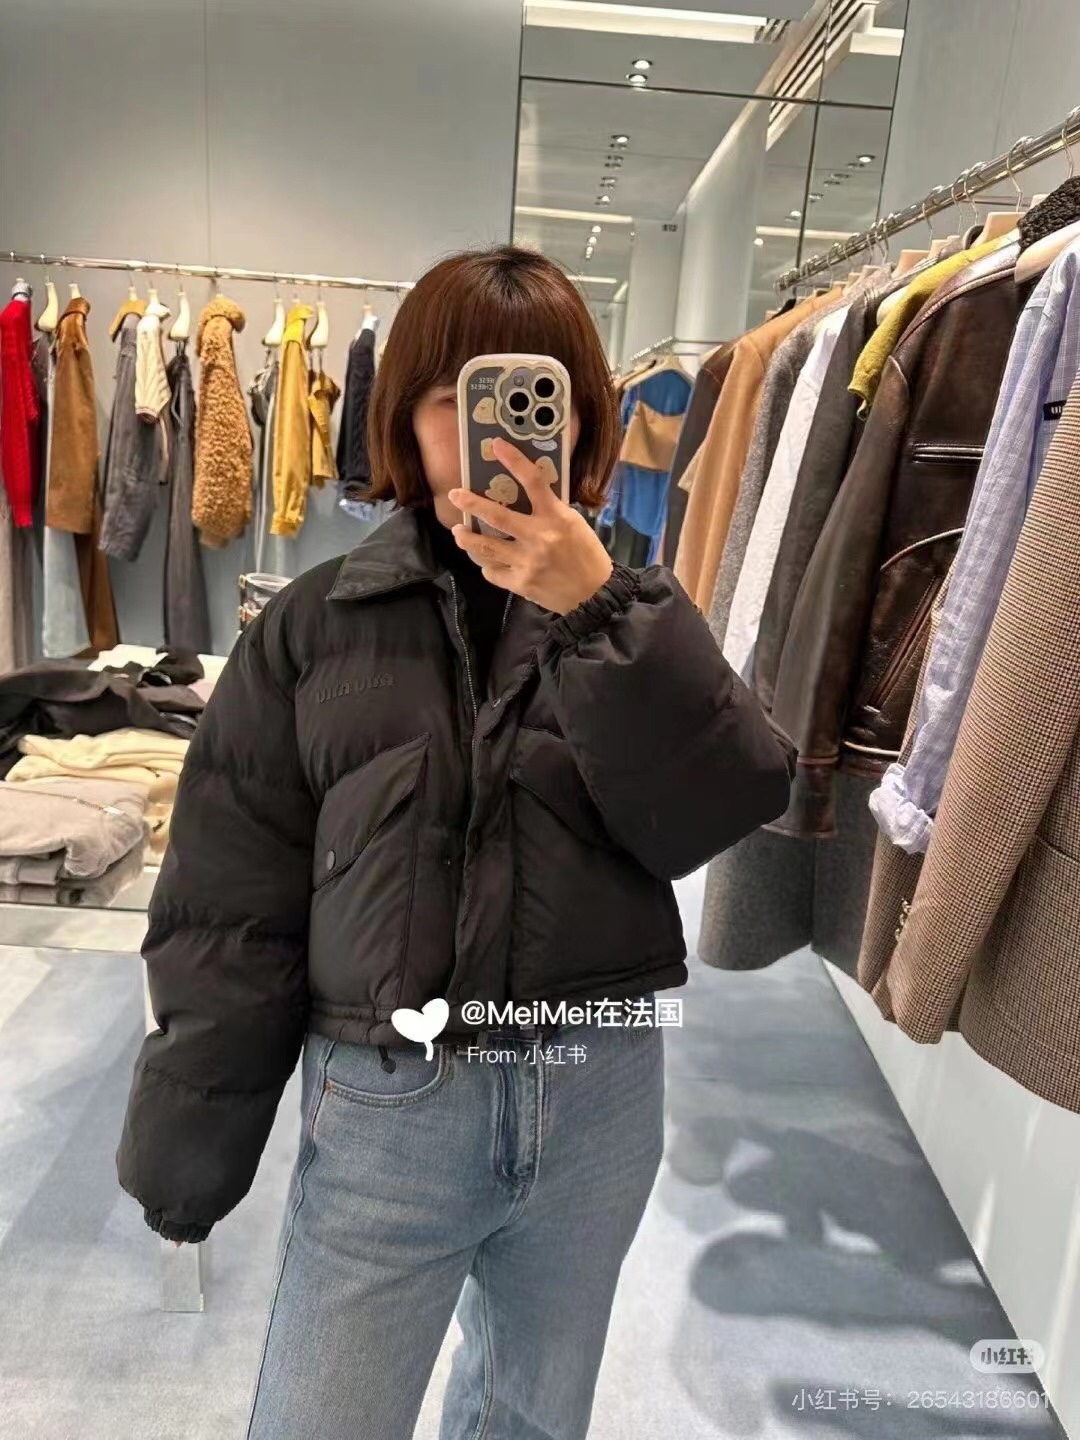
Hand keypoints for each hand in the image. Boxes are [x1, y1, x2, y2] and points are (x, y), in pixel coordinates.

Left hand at [447, 438, 613, 614]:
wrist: (595, 595)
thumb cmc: (586, 555)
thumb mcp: (574, 524)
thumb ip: (549, 510)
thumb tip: (522, 495)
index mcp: (556, 518)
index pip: (533, 481)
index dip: (514, 460)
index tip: (497, 446)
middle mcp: (539, 537)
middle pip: (496, 515)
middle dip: (470, 503)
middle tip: (455, 495)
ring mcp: (527, 562)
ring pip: (485, 547)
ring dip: (466, 538)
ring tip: (459, 532)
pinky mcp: (521, 583)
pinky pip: (492, 571)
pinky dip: (488, 565)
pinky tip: (488, 561)